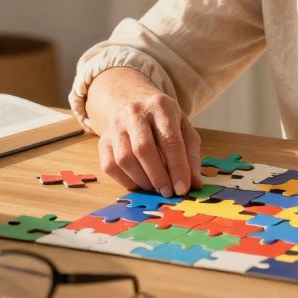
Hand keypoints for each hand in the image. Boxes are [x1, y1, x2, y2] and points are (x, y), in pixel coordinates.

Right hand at [86, 68, 201, 197]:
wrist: (133, 104)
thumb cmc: (163, 121)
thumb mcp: (183, 129)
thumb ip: (191, 155)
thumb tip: (194, 183)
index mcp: (160, 106)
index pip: (170, 140)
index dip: (177, 167)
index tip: (183, 188)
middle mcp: (134, 112)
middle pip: (143, 149)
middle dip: (158, 176)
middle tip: (168, 193)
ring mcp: (115, 126)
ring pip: (124, 159)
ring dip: (142, 180)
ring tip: (155, 189)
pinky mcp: (103, 140)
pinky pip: (110, 166)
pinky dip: (126, 181)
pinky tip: (140, 184)